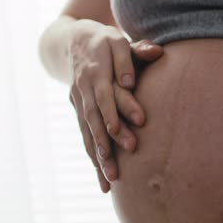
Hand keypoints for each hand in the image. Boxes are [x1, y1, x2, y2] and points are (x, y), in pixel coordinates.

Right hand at [68, 20, 162, 191]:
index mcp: (96, 72)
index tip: (127, 128)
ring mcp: (79, 103)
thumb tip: (152, 57)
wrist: (71, 42)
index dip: (116, 111)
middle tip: (120, 167)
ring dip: (98, 158)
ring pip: (88, 134)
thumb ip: (136, 51)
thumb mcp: (119, 40)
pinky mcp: (79, 113)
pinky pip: (85, 138)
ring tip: (110, 181)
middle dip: (106, 145)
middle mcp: (85, 91)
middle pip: (95, 120)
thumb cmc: (105, 42)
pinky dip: (93, 158)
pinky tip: (103, 180)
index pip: (107, 94)